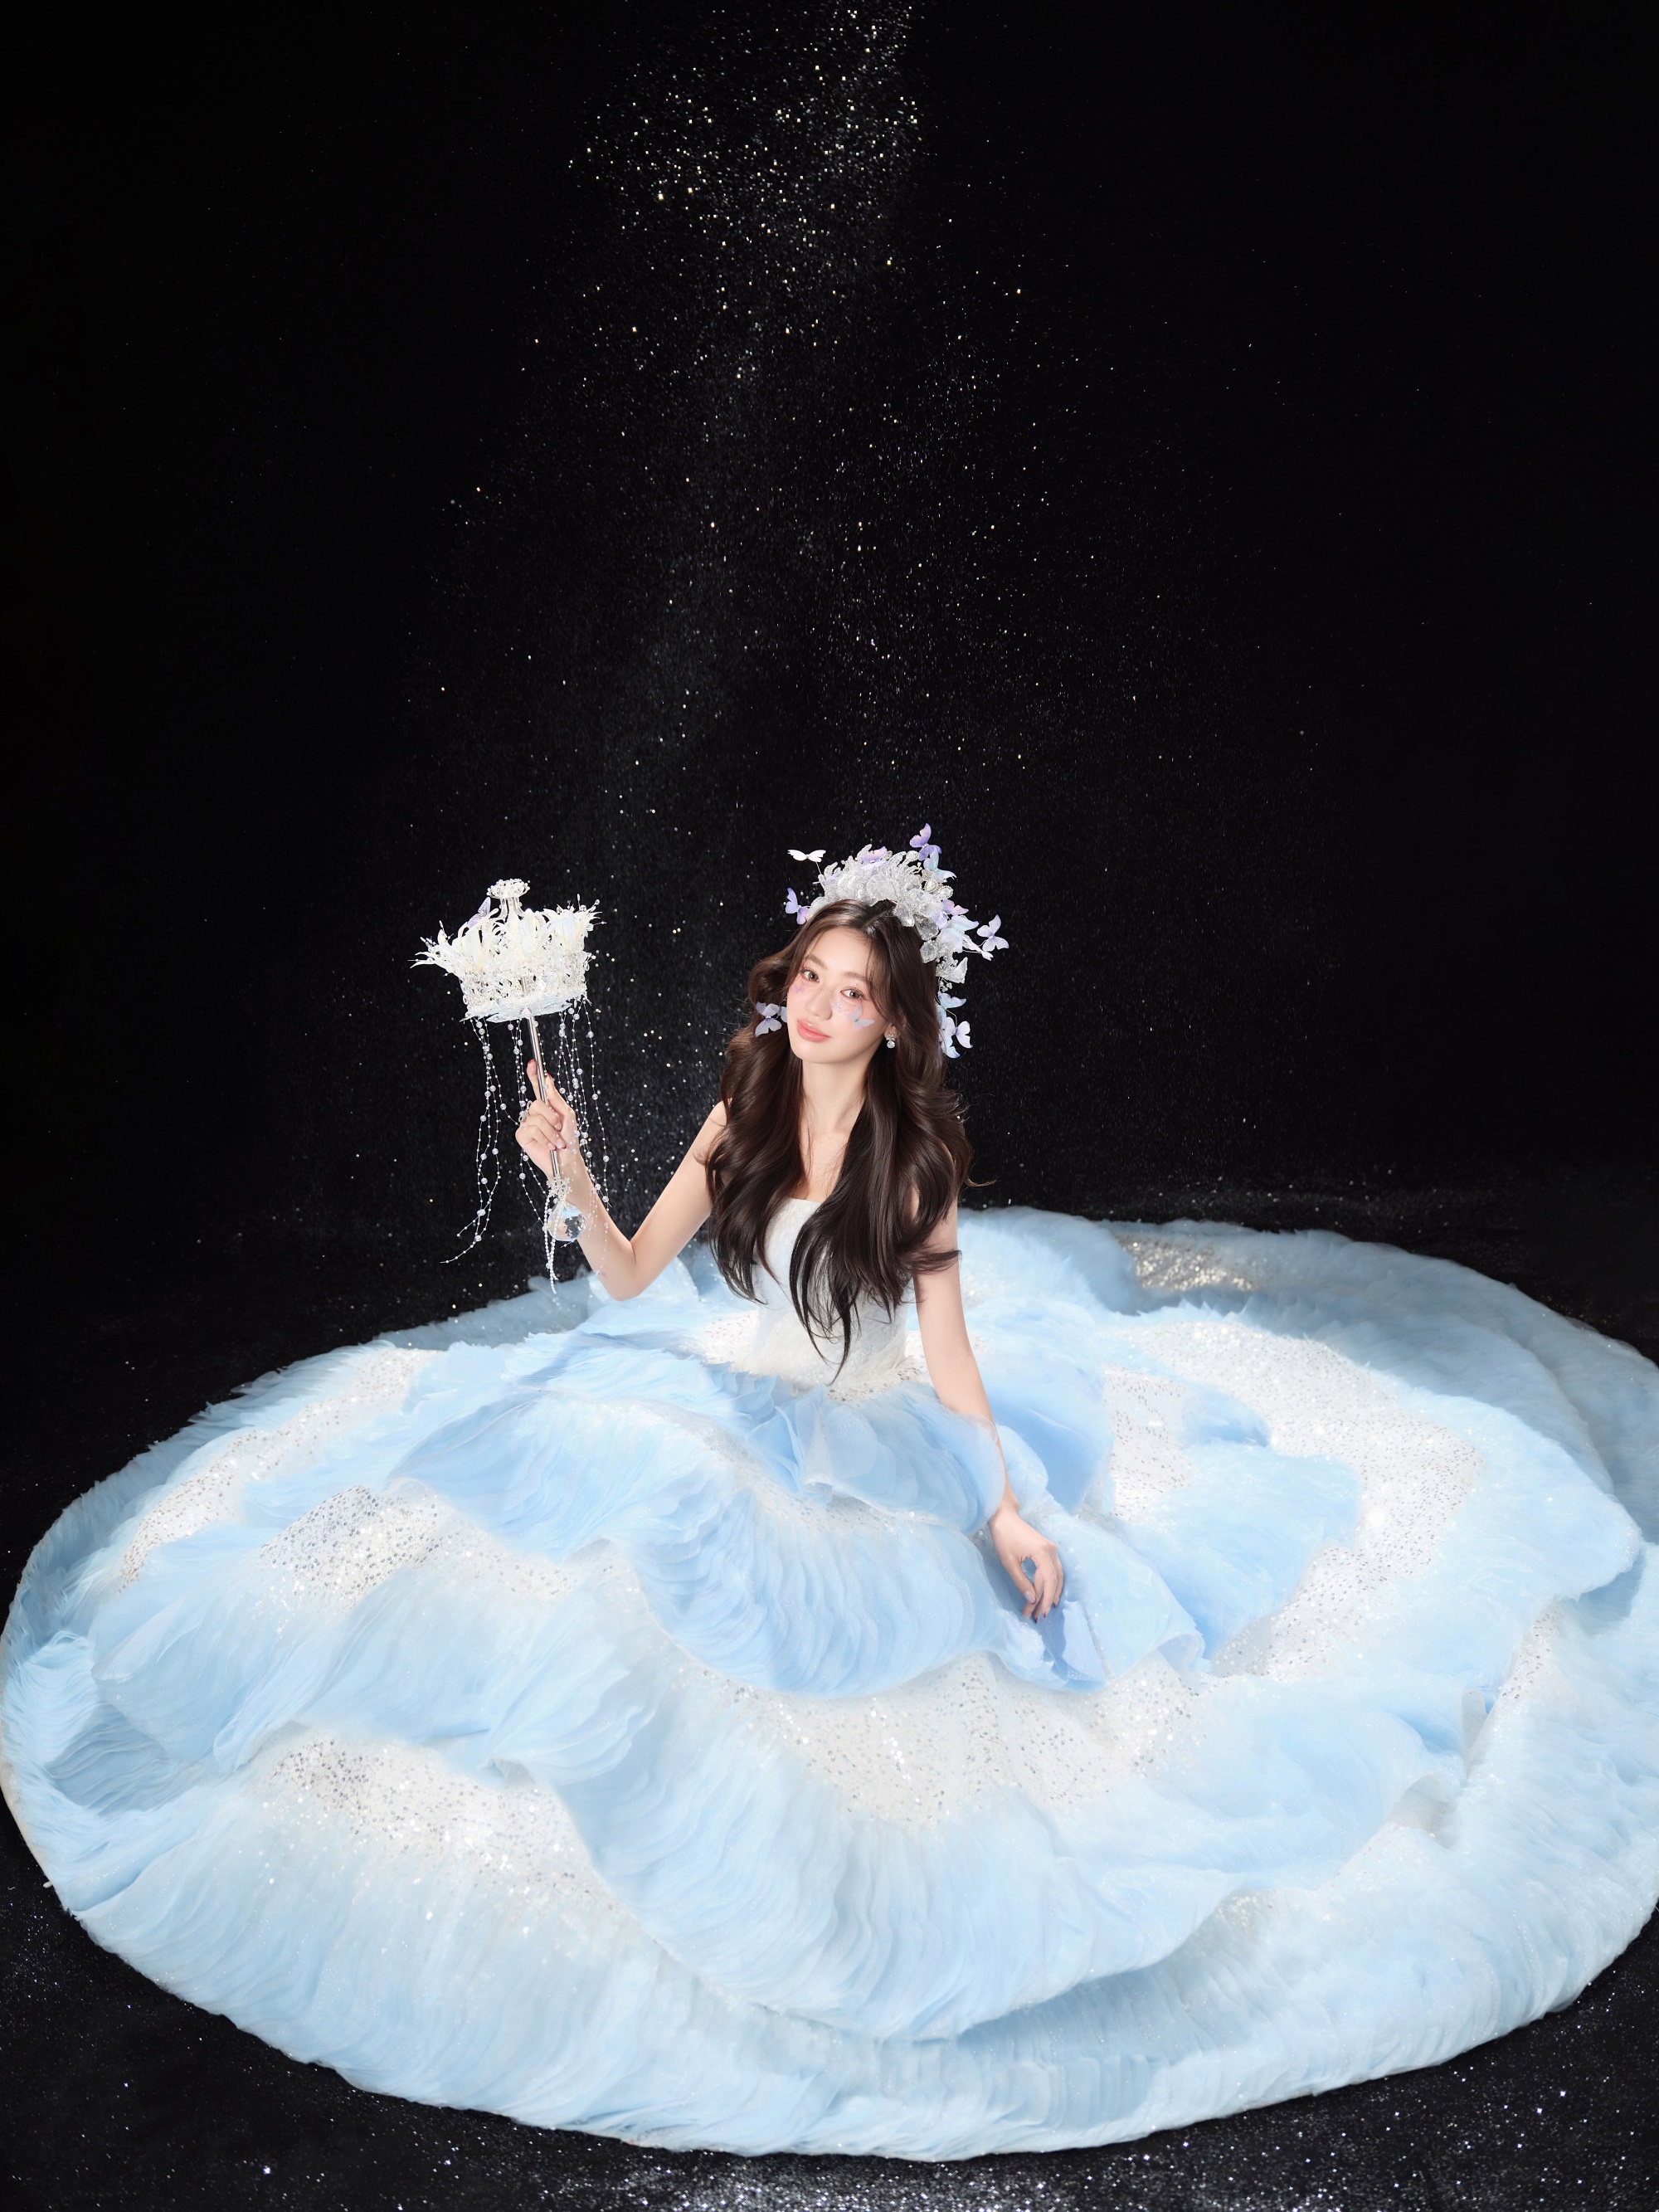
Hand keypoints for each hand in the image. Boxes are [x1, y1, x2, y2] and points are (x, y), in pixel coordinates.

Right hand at [515, 1063, 578, 1181]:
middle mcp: (534, 1113)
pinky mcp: (522, 1136)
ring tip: (557, 1141)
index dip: (534, 1075)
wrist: (567, 1159)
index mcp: (546, 1106)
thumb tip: (547, 1078)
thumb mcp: (567, 1114)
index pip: (537, 1088)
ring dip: (551, 1131)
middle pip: (537, 1103)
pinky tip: (549, 1146)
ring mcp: (527, 1124)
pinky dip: (544, 1138)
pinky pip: (531, 1129)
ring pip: (535, 1117)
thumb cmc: (569, 1138)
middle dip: (551, 1117)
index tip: (532, 1062)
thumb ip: (555, 1097)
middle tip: (560, 1128)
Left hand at [989, 1499, 1063, 1619]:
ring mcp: (1052, 1549)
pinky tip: (1049, 1594)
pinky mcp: (1048, 1550)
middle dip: (1045, 1599)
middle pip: (1053, 1581)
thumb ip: (1021, 1581)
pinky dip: (1053, 1583)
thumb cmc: (1003, 1537)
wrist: (1004, 1517)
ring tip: (1045, 1609)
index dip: (1045, 1599)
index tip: (1038, 1614)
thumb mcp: (1009, 1562)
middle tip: (1036, 1616)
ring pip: (1057, 1576)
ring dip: (1051, 1593)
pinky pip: (1055, 1570)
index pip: (1049, 1581)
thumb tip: (1031, 1600)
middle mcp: (1051, 1551)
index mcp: (1042, 1552)